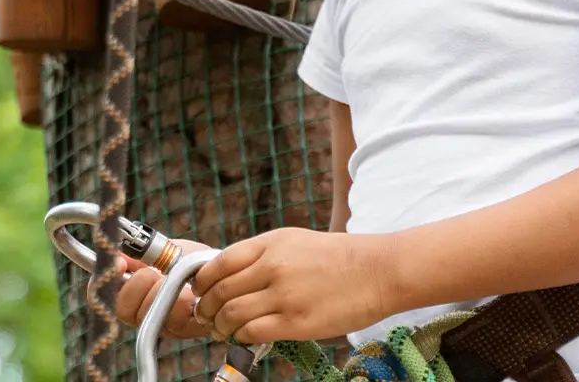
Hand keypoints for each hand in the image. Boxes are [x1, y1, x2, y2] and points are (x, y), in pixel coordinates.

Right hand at [98, 240, 214, 339]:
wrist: (228, 271)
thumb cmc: (196, 263)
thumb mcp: (167, 251)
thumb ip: (142, 253)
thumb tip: (118, 253)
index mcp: (136, 295)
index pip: (105, 297)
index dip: (104, 282)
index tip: (119, 264)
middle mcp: (147, 314)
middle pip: (123, 310)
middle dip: (136, 285)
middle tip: (152, 271)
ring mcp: (166, 325)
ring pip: (147, 315)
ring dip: (158, 292)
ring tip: (172, 278)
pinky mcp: (188, 328)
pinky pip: (175, 319)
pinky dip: (179, 300)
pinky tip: (189, 290)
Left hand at [192, 227, 395, 344]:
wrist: (378, 271)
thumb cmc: (339, 258)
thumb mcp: (295, 241)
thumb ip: (263, 254)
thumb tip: (230, 274)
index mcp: (270, 243)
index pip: (218, 262)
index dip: (201, 281)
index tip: (200, 291)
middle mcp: (273, 266)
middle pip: (220, 290)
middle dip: (205, 307)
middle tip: (205, 316)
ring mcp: (284, 295)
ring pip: (231, 314)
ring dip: (220, 326)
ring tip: (222, 330)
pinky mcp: (296, 322)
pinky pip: (252, 332)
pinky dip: (241, 336)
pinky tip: (244, 337)